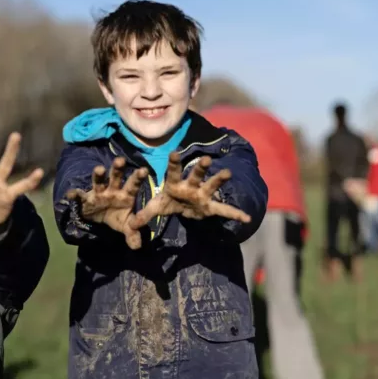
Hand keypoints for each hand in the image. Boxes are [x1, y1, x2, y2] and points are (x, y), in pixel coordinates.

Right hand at [65, 157, 148, 248]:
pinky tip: (71, 194)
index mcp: (126, 194)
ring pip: (99, 181)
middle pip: (116, 176)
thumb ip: (133, 234)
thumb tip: (137, 246)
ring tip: (99, 169)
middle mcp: (113, 189)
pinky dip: (75, 194)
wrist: (99, 219)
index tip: (144, 170)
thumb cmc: (117, 217)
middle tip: (120, 160)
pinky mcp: (86, 198)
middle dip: (117, 168)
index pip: (133, 184)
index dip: (138, 177)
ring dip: (98, 175)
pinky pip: (80, 196)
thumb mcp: (125, 226)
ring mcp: (99, 192)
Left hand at [129, 152, 250, 228]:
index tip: (173, 152)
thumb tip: (131, 226)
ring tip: (228, 173)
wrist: (182, 207)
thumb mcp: (156, 207)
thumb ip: (144, 215)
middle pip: (196, 174)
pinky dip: (235, 214)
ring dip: (219, 180)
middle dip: (201, 167)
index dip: (174, 162)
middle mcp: (191, 185)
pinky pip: (224, 210)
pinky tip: (246, 218)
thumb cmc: (169, 201)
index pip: (173, 171)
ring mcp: (202, 194)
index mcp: (175, 183)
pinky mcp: (210, 206)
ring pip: (211, 185)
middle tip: (206, 159)